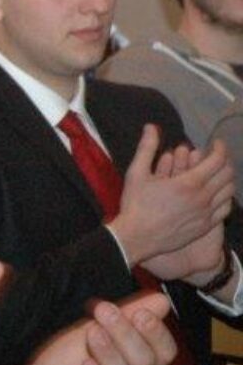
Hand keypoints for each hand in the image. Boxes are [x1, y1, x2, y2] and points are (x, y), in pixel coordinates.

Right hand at [139, 140, 233, 284]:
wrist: (136, 238)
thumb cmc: (135, 205)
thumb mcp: (136, 174)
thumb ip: (147, 148)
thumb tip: (150, 127)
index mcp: (189, 182)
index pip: (218, 160)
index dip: (220, 148)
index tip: (216, 143)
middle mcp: (203, 197)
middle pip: (227, 174)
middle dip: (224, 161)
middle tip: (216, 157)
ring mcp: (206, 213)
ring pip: (229, 191)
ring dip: (226, 179)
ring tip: (217, 174)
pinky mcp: (205, 226)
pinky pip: (225, 208)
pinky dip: (225, 197)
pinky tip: (217, 194)